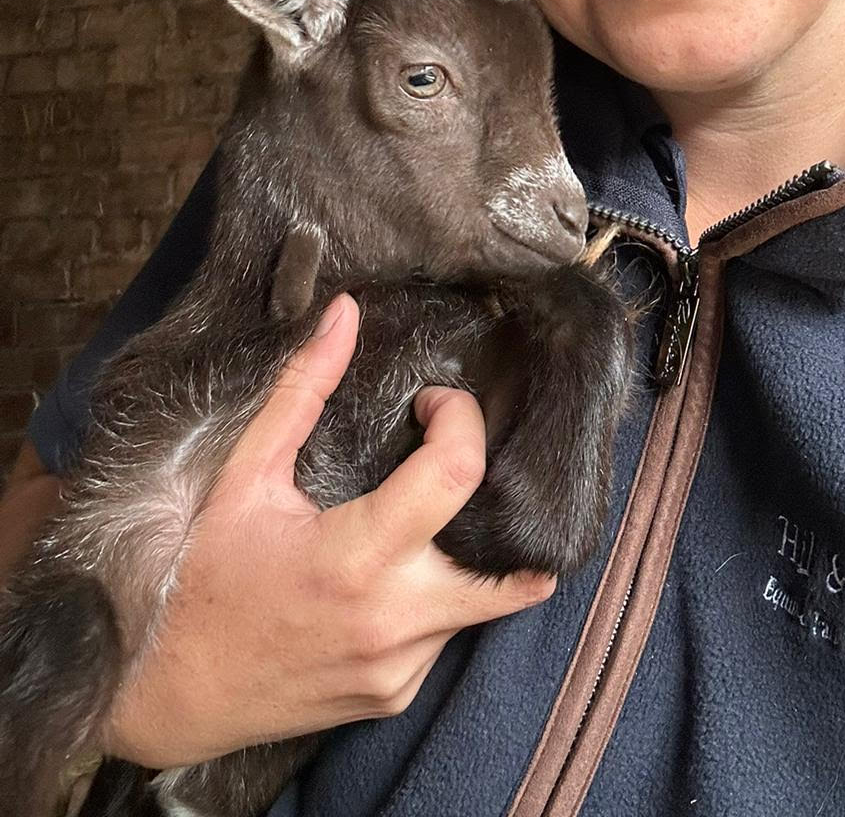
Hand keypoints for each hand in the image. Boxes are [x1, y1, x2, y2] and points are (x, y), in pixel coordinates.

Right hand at [105, 293, 554, 768]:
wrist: (169, 695)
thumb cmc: (204, 577)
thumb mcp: (246, 476)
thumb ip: (303, 391)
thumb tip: (346, 312)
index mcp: (358, 557)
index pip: (460, 474)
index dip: (463, 421)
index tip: (434, 405)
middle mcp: (395, 620)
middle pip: (512, 558)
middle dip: (501, 498)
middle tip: (458, 463)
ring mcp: (402, 667)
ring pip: (486, 598)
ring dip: (472, 549)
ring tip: (435, 511)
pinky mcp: (398, 694)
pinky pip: (448, 634)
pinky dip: (440, 595)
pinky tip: (400, 569)